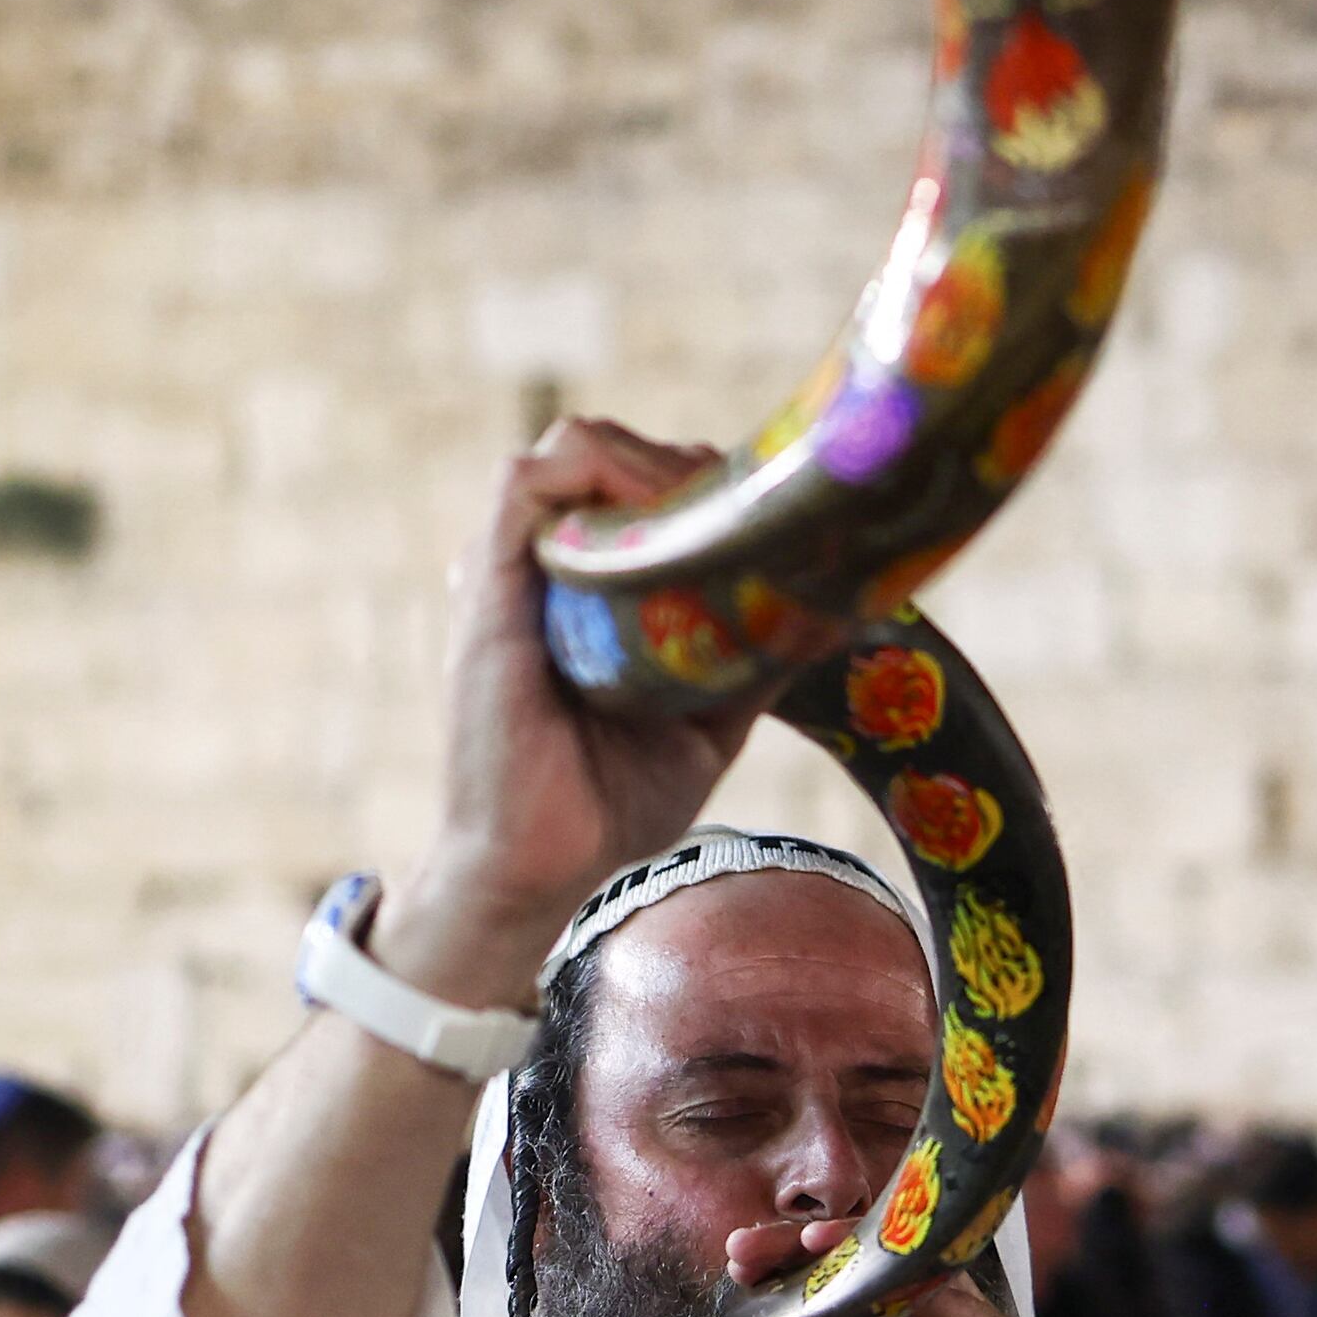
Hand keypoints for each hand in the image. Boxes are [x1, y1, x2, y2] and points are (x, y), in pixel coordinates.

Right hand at [380, 421, 770, 1005]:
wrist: (541, 868)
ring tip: (704, 519)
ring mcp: (505, 570)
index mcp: (579, 591)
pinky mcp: (485, 585)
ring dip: (649, 461)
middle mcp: (538, 567)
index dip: (694, 476)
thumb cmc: (607, 807)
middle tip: (742, 518)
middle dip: (684, 463)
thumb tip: (832, 619)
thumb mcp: (704, 726)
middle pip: (611, 450)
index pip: (632, 479)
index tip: (753, 516)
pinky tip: (653, 524)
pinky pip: (526, 482)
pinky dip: (594, 472)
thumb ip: (750, 668)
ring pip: (574, 447)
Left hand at [720, 1220, 1154, 1316]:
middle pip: (867, 1278)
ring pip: (919, 1281)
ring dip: (869, 1257)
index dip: (787, 1278)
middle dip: (812, 1254)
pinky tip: (899, 1276)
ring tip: (817, 1244)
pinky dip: (938, 1294)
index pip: (830, 1304)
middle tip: (756, 1246)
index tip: (736, 1262)